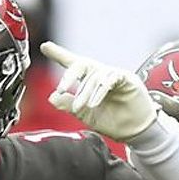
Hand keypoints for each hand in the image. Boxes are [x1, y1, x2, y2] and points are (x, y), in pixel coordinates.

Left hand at [40, 41, 157, 141]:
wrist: (134, 133)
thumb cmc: (112, 122)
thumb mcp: (84, 115)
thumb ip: (68, 105)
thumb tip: (52, 96)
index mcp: (89, 81)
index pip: (73, 64)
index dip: (59, 54)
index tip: (45, 46)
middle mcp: (100, 74)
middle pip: (81, 65)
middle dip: (69, 77)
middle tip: (61, 89)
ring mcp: (114, 75)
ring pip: (94, 76)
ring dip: (85, 92)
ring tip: (80, 108)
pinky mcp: (127, 79)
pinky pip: (110, 79)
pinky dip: (100, 91)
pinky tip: (94, 103)